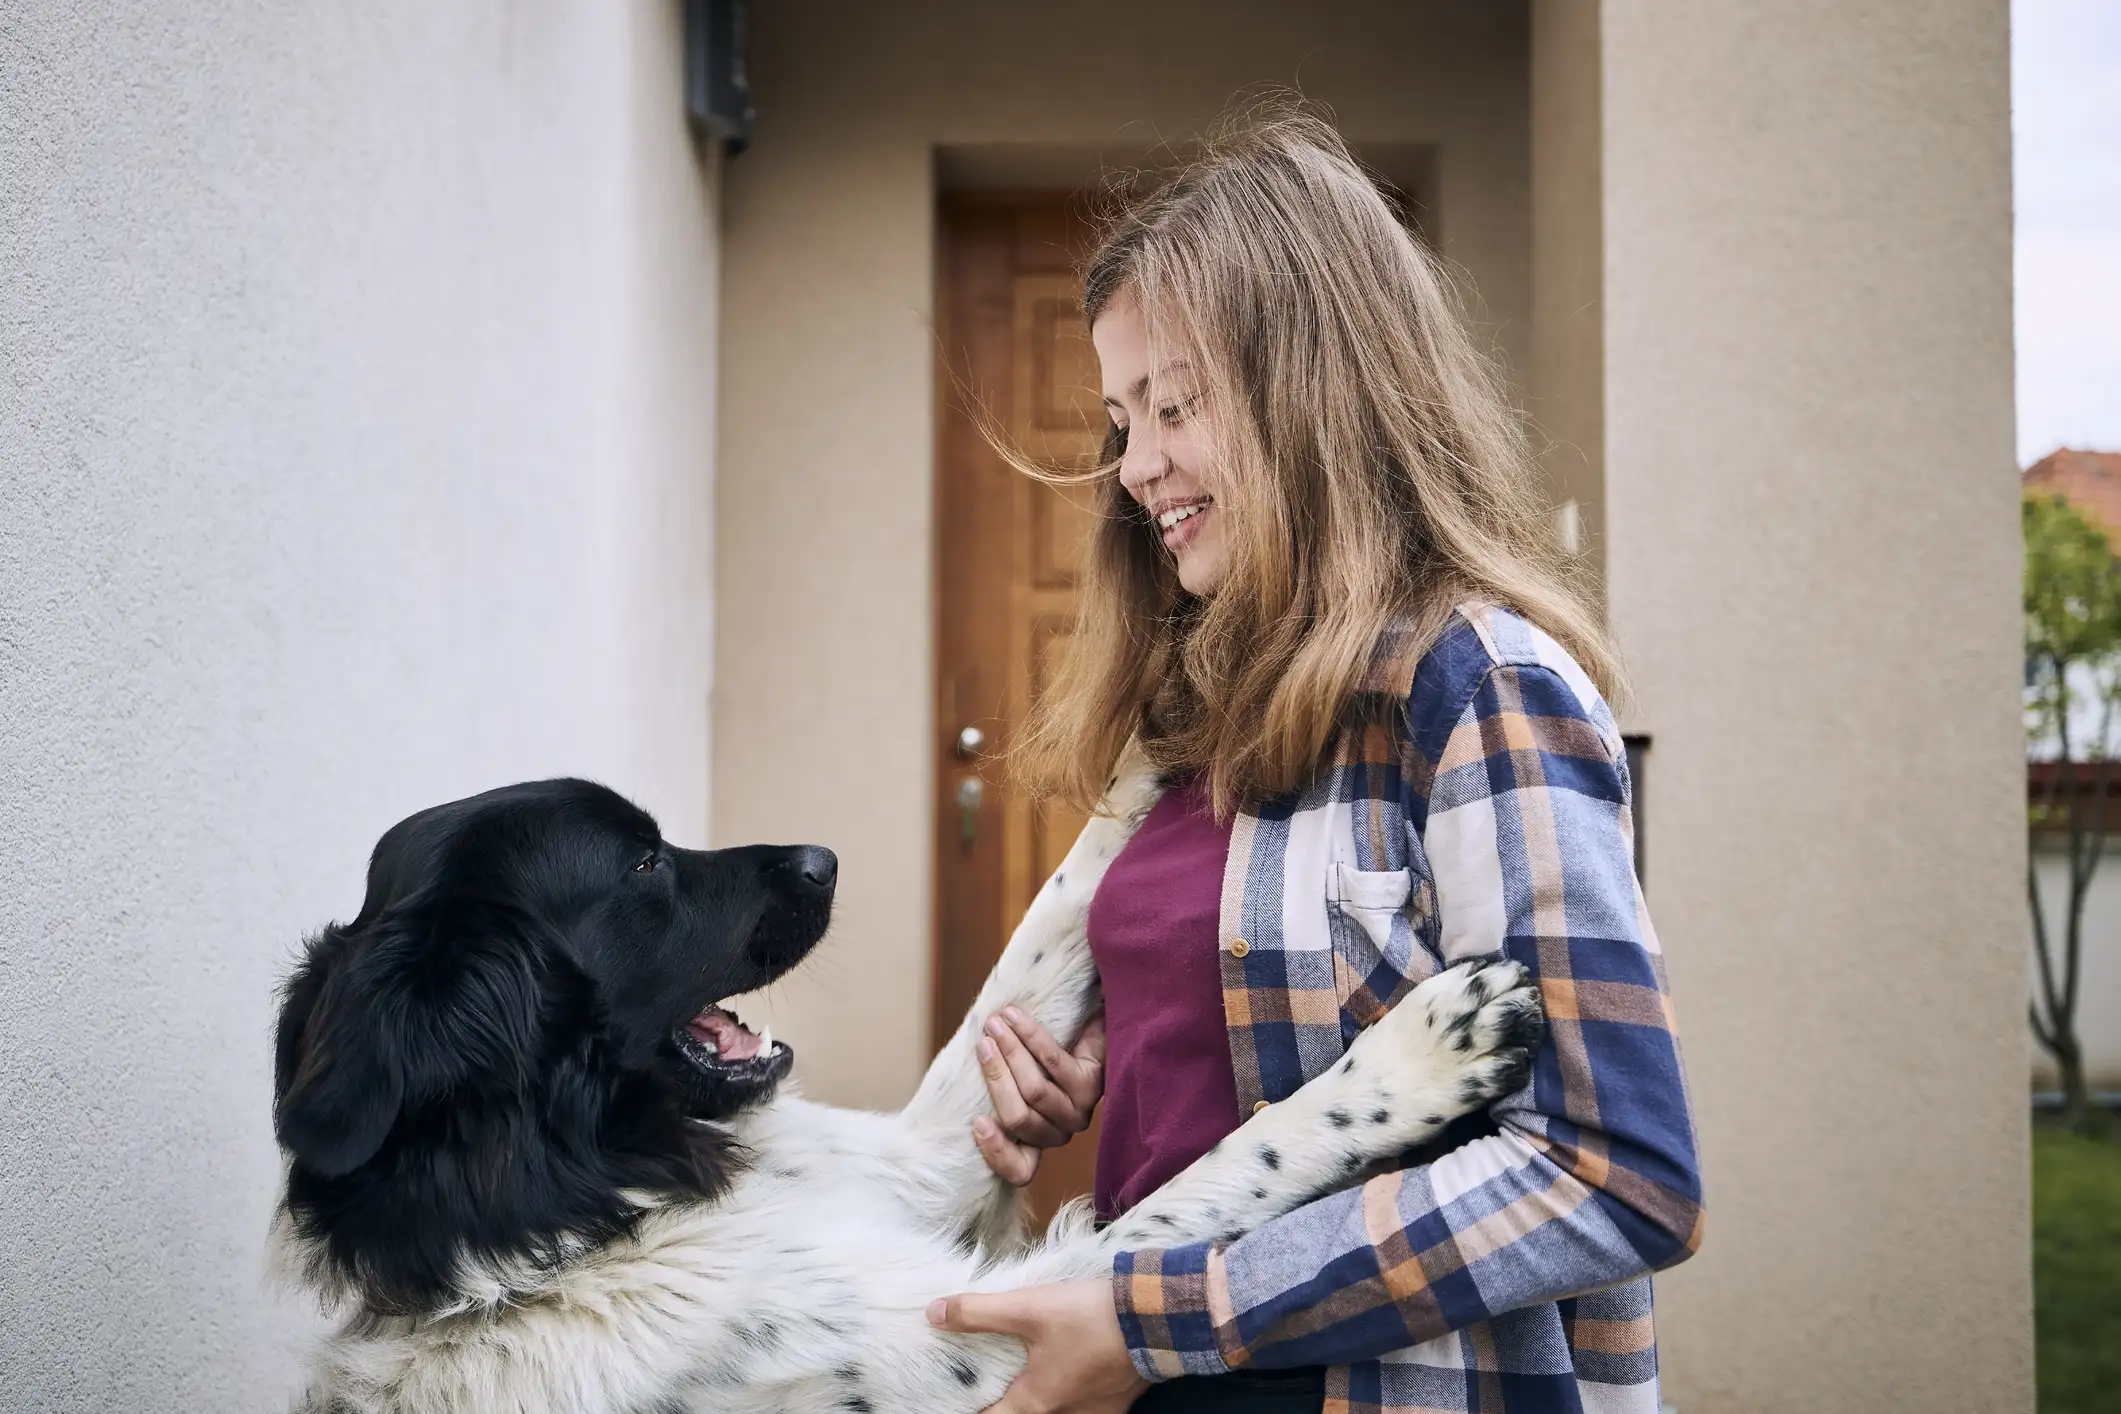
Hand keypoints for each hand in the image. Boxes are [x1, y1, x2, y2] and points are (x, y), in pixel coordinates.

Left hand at [927, 1279, 1146, 1413]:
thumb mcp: (1028, 1308)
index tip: (958, 1397)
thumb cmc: (1088, 1318)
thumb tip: (933, 1314)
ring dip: (1041, 1400)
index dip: (971, 1409)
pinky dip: (1070, 1397)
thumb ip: (978, 1313)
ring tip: (1029, 1377)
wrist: (1157, 1318)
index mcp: (1034, 1404)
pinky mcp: (1118, 1404)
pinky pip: (1085, 1409)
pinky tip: (1070, 1373)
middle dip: (1007, 1404)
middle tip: (994, 1383)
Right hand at [974, 1008, 1105, 1185]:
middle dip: (995, 1078)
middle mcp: (1058, 1133)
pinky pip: (1054, 1062)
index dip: (997, 1154)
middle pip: (1019, 1119)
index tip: (976, 1122)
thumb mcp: (1010, 1073)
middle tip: (982, 1043)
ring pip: (1035, 1091)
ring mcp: (1078, 1111)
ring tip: (995, 1023)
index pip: (1021, 1170)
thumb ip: (991, 1081)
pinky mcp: (1093, 1085)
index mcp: (1035, 1140)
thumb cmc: (1039, 1051)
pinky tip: (1015, 1017)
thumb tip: (959, 1070)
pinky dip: (1030, 1036)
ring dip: (1010, 1052)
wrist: (1088, 1021)